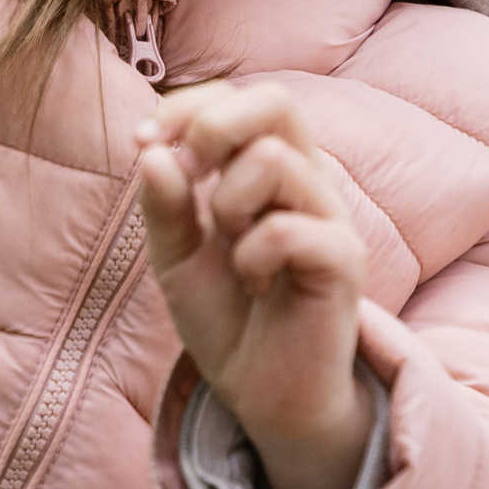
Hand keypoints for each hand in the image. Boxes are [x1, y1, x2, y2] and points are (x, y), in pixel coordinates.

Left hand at [136, 80, 375, 488]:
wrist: (261, 392)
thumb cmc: (226, 316)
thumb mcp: (175, 256)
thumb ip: (162, 204)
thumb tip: (151, 150)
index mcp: (268, 167)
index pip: (239, 96)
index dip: (186, 107)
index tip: (144, 141)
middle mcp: (307, 179)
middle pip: (276, 100)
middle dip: (212, 127)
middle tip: (192, 177)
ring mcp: (330, 216)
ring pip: (274, 159)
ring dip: (226, 202)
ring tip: (229, 248)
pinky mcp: (344, 260)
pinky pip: (287, 229)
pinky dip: (251, 255)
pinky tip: (254, 283)